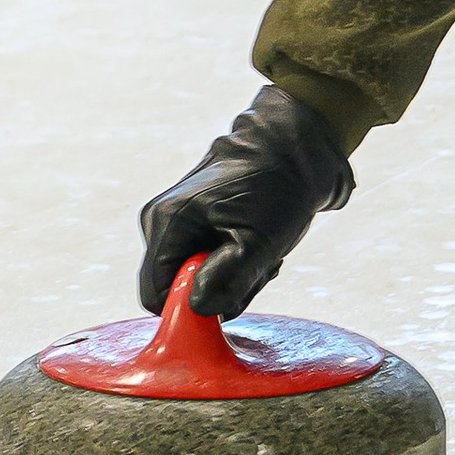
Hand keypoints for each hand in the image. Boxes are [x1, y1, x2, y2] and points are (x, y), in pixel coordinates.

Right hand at [137, 82, 354, 316]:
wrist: (299, 145)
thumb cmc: (279, 188)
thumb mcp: (258, 242)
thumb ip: (224, 281)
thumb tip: (194, 308)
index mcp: (167, 222)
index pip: (156, 296)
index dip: (190, 306)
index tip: (233, 288)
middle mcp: (164, 221)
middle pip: (179, 287)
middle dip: (220, 288)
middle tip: (257, 265)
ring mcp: (180, 219)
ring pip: (197, 277)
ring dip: (235, 276)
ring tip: (263, 251)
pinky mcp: (198, 220)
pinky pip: (208, 260)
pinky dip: (236, 261)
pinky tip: (259, 243)